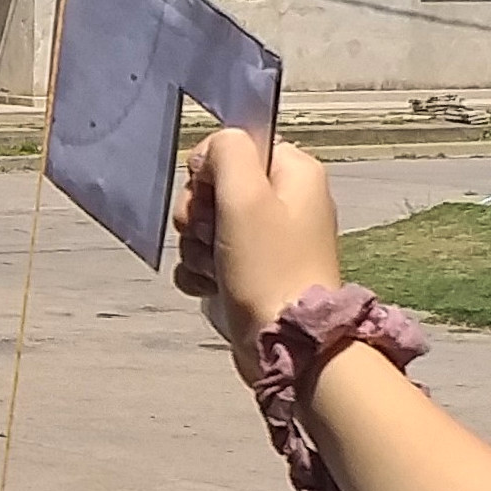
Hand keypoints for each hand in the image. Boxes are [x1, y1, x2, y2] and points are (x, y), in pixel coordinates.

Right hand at [176, 127, 342, 345]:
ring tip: (218, 269)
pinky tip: (212, 286)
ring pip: (205, 226)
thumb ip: (226, 152)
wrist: (287, 344)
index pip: (235, 146)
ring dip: (197, 248)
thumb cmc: (270, 270)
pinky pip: (207, 260)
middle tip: (212, 236)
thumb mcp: (246, 195)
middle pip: (214, 188)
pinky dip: (201, 273)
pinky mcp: (249, 273)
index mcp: (293, 173)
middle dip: (198, 214)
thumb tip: (211, 152)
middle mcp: (284, 203)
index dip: (210, 170)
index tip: (212, 197)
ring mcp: (266, 241)